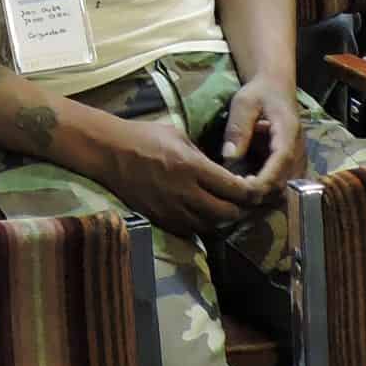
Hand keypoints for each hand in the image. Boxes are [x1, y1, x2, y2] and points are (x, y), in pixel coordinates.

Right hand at [102, 114, 262, 234]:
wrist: (110, 152)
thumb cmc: (145, 136)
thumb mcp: (179, 135)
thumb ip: (202, 156)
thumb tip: (223, 171)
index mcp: (192, 167)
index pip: (234, 189)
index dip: (250, 192)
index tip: (254, 187)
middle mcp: (185, 192)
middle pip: (227, 214)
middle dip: (240, 209)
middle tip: (242, 201)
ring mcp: (172, 209)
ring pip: (210, 226)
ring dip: (221, 220)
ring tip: (223, 209)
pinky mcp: (161, 219)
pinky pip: (190, 230)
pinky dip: (201, 224)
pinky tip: (201, 213)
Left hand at [220, 77, 305, 200]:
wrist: (276, 89)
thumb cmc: (259, 93)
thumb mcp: (244, 103)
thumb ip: (238, 128)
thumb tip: (229, 157)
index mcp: (288, 133)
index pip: (281, 163)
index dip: (263, 180)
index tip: (242, 188)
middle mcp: (298, 152)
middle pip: (285, 183)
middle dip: (261, 193)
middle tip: (233, 193)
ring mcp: (298, 162)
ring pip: (285, 191)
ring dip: (263, 196)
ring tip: (238, 193)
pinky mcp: (293, 168)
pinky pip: (283, 188)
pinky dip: (266, 193)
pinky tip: (246, 189)